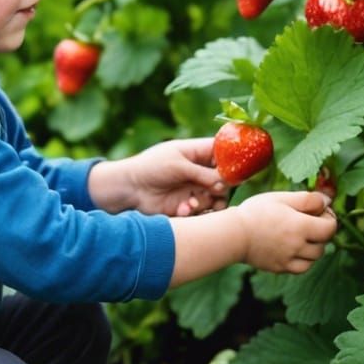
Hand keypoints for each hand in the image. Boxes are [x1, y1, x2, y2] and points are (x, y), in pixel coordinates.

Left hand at [92, 137, 227, 216]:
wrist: (129, 189)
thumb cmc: (151, 168)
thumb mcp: (178, 166)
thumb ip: (203, 174)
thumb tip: (226, 182)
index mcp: (196, 153)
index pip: (223, 152)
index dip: (232, 161)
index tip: (234, 172)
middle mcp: (198, 170)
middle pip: (224, 177)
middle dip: (221, 186)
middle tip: (213, 191)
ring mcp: (194, 187)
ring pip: (217, 196)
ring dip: (209, 201)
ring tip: (195, 203)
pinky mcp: (188, 204)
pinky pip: (203, 210)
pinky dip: (195, 210)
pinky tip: (183, 209)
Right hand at [237, 190, 336, 272]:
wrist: (233, 233)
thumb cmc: (256, 212)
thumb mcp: (282, 198)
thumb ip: (308, 199)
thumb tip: (328, 201)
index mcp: (300, 226)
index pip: (330, 227)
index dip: (329, 218)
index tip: (319, 211)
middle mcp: (298, 246)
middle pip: (324, 243)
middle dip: (321, 231)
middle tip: (309, 221)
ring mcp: (289, 259)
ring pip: (314, 257)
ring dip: (313, 246)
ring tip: (300, 235)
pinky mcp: (280, 268)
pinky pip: (301, 267)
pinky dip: (303, 259)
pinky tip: (293, 248)